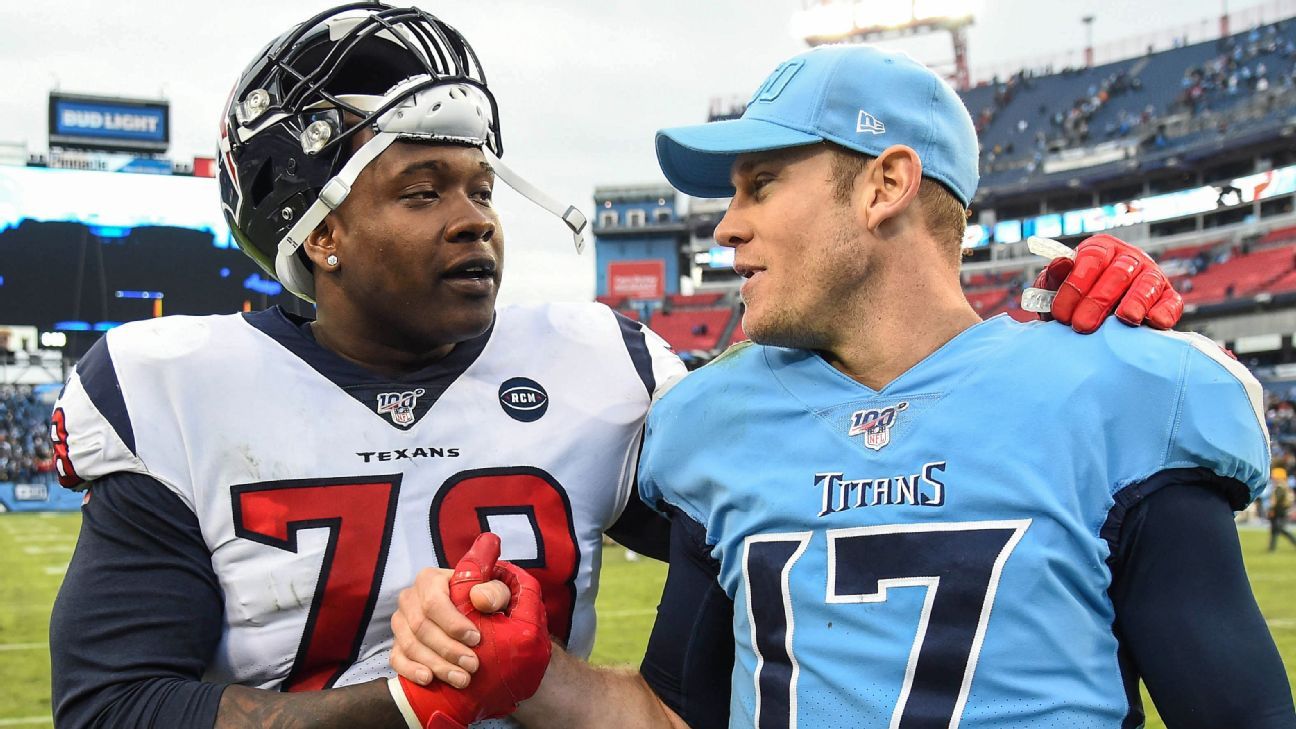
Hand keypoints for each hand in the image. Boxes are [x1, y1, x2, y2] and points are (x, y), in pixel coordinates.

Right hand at [389, 534, 549, 728]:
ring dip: (437, 664)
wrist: (476, 621)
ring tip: (462, 679)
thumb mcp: (499, 592)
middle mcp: (410, 598)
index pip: (433, 601)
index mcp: (430, 579)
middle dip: (448, 649)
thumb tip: (480, 598)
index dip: (453, 623)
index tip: (476, 639)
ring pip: (410, 645)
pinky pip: (397, 659)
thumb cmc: (488, 602)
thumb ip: (496, 590)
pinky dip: (411, 671)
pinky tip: (429, 679)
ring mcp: (401, 623)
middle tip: (472, 666)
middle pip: (421, 626)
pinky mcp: (397, 645)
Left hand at [1034, 234, 1183, 333]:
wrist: (1093, 324)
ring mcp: (1151, 276)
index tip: (1061, 312)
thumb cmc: (1071, 303)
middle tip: (1082, 325)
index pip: (1092, 258)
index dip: (1076, 285)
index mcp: (1101, 250)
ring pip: (1147, 283)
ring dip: (1136, 301)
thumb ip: (1053, 277)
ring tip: (1126, 318)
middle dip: (1098, 300)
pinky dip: (1165, 311)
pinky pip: (1171, 301)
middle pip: (1118, 273)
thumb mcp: (1055, 290)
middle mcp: (1128, 258)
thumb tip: (1061, 263)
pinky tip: (1155, 322)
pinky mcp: (1167, 297)